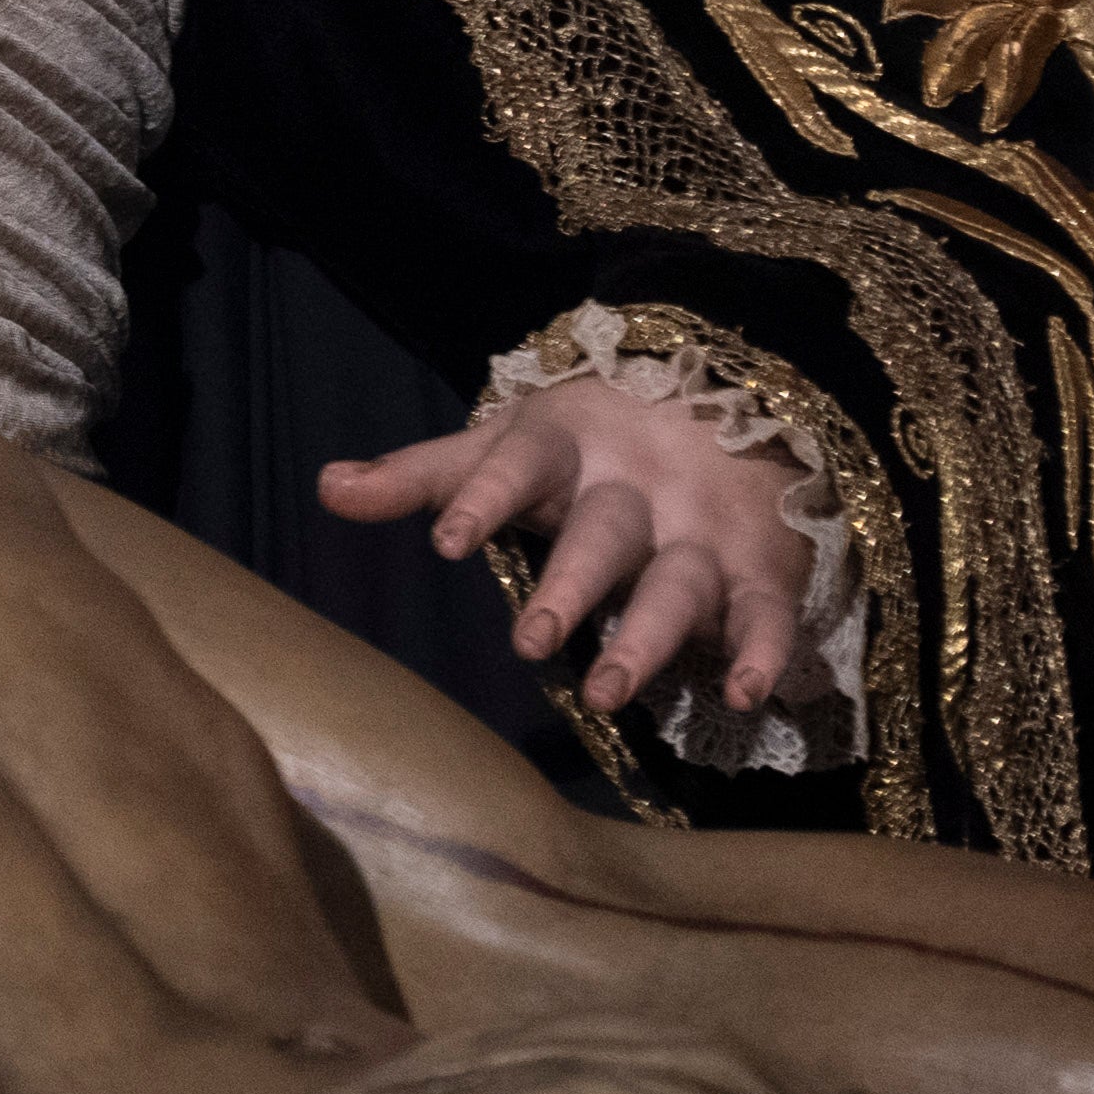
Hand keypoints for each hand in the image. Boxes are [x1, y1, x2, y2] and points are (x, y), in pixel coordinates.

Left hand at [319, 343, 820, 728]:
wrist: (730, 399)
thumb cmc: (586, 446)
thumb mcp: (506, 447)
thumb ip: (423, 476)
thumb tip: (325, 488)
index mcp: (566, 447)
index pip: (518, 467)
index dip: (483, 499)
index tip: (445, 540)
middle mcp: (636, 488)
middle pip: (604, 534)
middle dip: (570, 586)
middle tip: (530, 642)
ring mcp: (702, 530)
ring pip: (679, 583)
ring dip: (648, 638)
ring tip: (609, 693)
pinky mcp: (759, 570)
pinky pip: (767, 612)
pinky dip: (764, 651)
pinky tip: (745, 695)